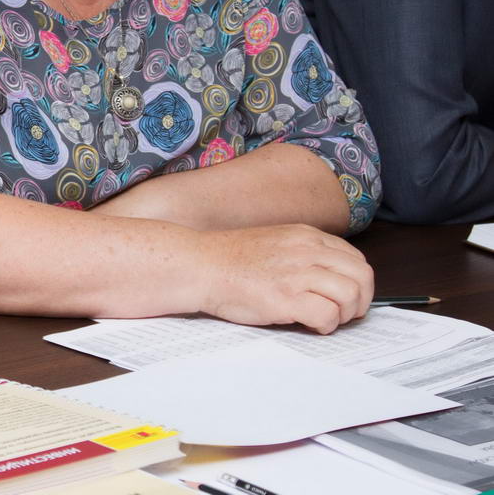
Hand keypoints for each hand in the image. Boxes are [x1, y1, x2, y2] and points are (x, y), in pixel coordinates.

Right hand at [192, 224, 373, 333]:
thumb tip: (329, 276)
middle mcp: (306, 251)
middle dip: (360, 300)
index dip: (356, 283)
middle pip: (362, 276)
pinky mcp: (286, 298)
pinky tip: (309, 324)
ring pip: (351, 295)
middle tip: (343, 313)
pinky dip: (325, 325)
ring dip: (344, 314)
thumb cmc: (229, 259)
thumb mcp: (275, 242)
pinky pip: (328, 315)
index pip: (355, 259)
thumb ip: (303, 253)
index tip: (344, 297)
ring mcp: (297, 274)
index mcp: (305, 236)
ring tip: (325, 318)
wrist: (198, 265)